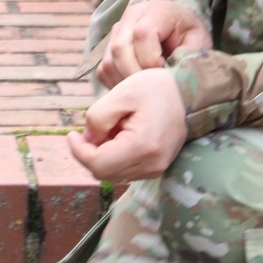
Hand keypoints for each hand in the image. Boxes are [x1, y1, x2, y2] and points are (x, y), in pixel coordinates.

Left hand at [68, 68, 186, 184]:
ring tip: (112, 128)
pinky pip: (126, 170)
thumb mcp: (123, 92)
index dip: (79, 151)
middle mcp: (151, 165)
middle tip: (92, 128)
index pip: (97, 164)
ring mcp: (156, 169)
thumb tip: (87, 139)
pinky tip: (122, 135)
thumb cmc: (158, 88)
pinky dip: (116, 156)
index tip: (72, 134)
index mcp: (142, 147)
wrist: (190, 92)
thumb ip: (98, 116)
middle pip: (103, 173)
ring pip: (113, 174)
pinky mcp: (157, 167)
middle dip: (90, 152)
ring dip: (103, 155)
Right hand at [96, 0, 211, 87]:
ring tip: (145, 92)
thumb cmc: (190, 37)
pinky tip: (136, 89)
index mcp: (158, 11)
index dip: (151, 60)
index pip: (142, 33)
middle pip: (120, 48)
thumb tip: (168, 78)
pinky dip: (117, 85)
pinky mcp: (108, 46)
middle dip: (135, 76)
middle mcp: (132, 16)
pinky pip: (103, 70)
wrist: (180, 28)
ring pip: (109, 61)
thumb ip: (187, 57)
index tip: (163, 74)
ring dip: (125, 84)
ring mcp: (117, 30)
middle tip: (152, 91)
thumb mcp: (199, 43)